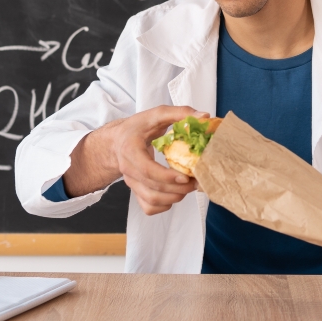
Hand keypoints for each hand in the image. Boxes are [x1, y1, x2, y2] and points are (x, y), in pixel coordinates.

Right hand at [64, 105, 204, 214]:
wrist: (117, 142)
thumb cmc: (138, 128)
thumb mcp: (156, 114)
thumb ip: (180, 113)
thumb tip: (204, 116)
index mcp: (130, 149)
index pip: (147, 170)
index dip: (168, 177)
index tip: (186, 176)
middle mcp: (128, 169)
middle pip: (153, 188)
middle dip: (178, 188)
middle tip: (196, 181)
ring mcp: (131, 183)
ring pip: (152, 201)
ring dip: (174, 197)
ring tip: (189, 186)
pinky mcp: (135, 192)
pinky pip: (149, 207)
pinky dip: (164, 206)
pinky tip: (174, 193)